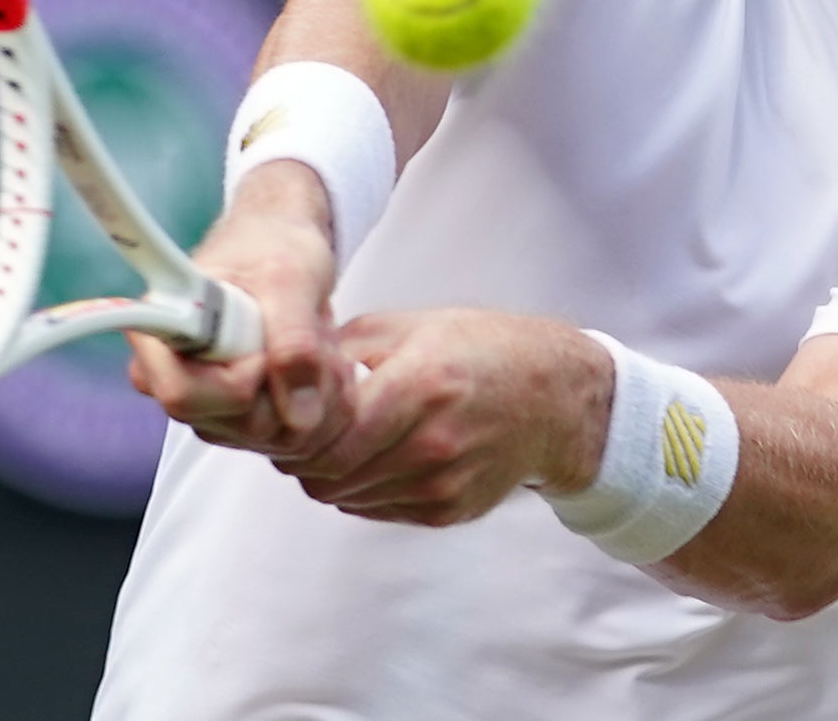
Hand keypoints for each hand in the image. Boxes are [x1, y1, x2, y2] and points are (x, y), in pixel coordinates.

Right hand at [126, 164, 354, 457]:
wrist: (285, 248)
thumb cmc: (274, 247)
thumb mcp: (291, 279)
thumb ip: (294, 341)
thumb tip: (298, 414)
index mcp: (162, 330)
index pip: (182, 395)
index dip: (237, 383)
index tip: (265, 350)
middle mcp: (172, 375)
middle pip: (231, 424)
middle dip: (289, 389)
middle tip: (315, 339)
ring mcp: (206, 403)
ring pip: (264, 436)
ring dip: (312, 397)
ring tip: (319, 344)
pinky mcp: (238, 418)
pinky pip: (285, 439)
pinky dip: (317, 407)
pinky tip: (320, 368)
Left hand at [278, 310, 611, 526]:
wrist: (554, 397)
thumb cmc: (479, 349)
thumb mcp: (409, 326)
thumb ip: (342, 350)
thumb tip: (283, 375)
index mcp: (419, 385)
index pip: (325, 438)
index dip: (294, 434)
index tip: (288, 417)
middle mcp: (432, 442)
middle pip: (328, 477)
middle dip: (304, 459)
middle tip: (303, 434)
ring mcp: (442, 483)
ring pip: (347, 498)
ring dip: (332, 475)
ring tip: (343, 441)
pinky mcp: (449, 511)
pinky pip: (378, 510)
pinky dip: (364, 488)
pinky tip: (378, 456)